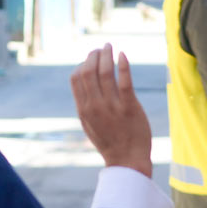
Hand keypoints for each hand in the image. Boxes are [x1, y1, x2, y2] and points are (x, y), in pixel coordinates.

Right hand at [71, 43, 152, 177]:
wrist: (127, 160)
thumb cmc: (109, 142)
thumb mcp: (90, 124)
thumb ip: (85, 104)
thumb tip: (83, 84)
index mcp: (83, 109)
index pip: (76, 78)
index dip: (82, 63)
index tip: (91, 59)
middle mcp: (95, 106)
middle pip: (88, 71)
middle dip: (93, 55)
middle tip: (101, 48)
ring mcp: (112, 106)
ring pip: (105, 72)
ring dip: (106, 55)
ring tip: (110, 46)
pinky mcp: (130, 107)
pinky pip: (125, 81)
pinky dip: (123, 65)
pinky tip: (123, 55)